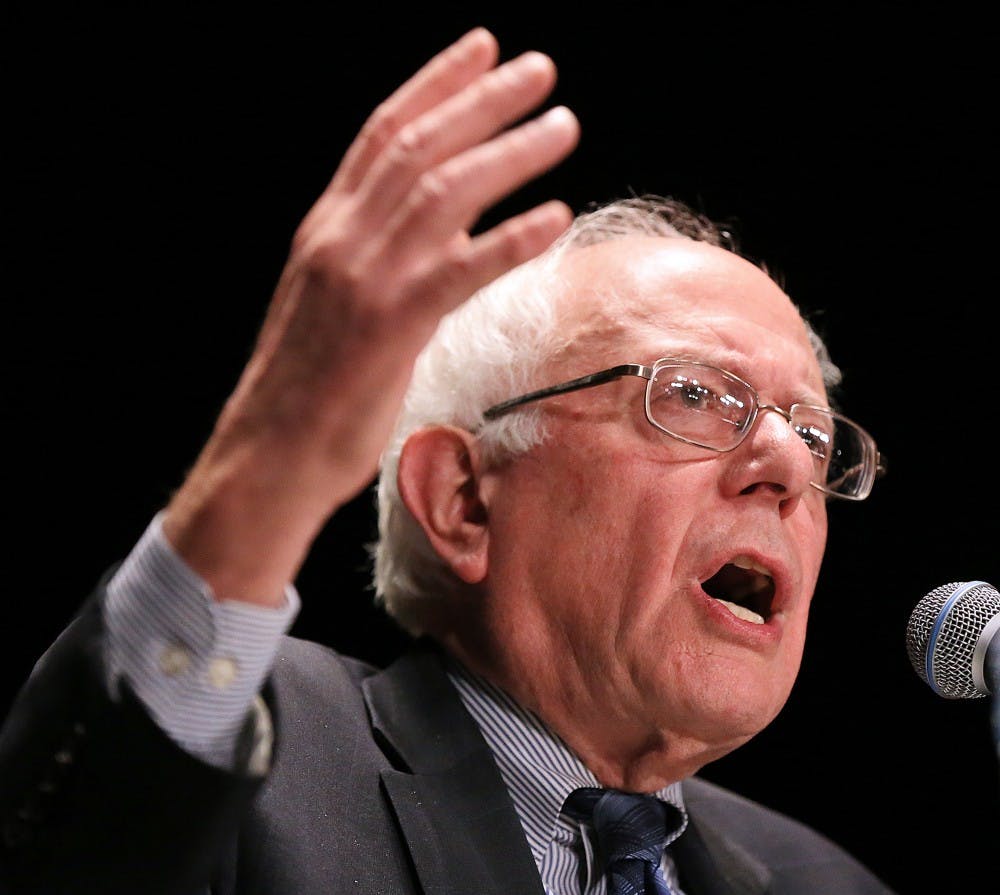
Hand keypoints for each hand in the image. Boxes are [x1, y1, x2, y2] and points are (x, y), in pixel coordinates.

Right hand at [162, 28, 579, 604]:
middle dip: (483, 100)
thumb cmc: (309, 389)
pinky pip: (461, 270)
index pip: (383, 134)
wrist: (269, 455)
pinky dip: (510, 238)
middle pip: (419, 146)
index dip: (436, 84)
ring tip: (562, 126)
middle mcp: (341, 239)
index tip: (483, 48)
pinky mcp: (389, 327)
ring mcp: (364, 279)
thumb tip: (440, 235)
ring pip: (444, 192)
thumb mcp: (334, 304)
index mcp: (326, 229)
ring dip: (509, 153)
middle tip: (540, 70)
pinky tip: (554, 217)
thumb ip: (378, 260)